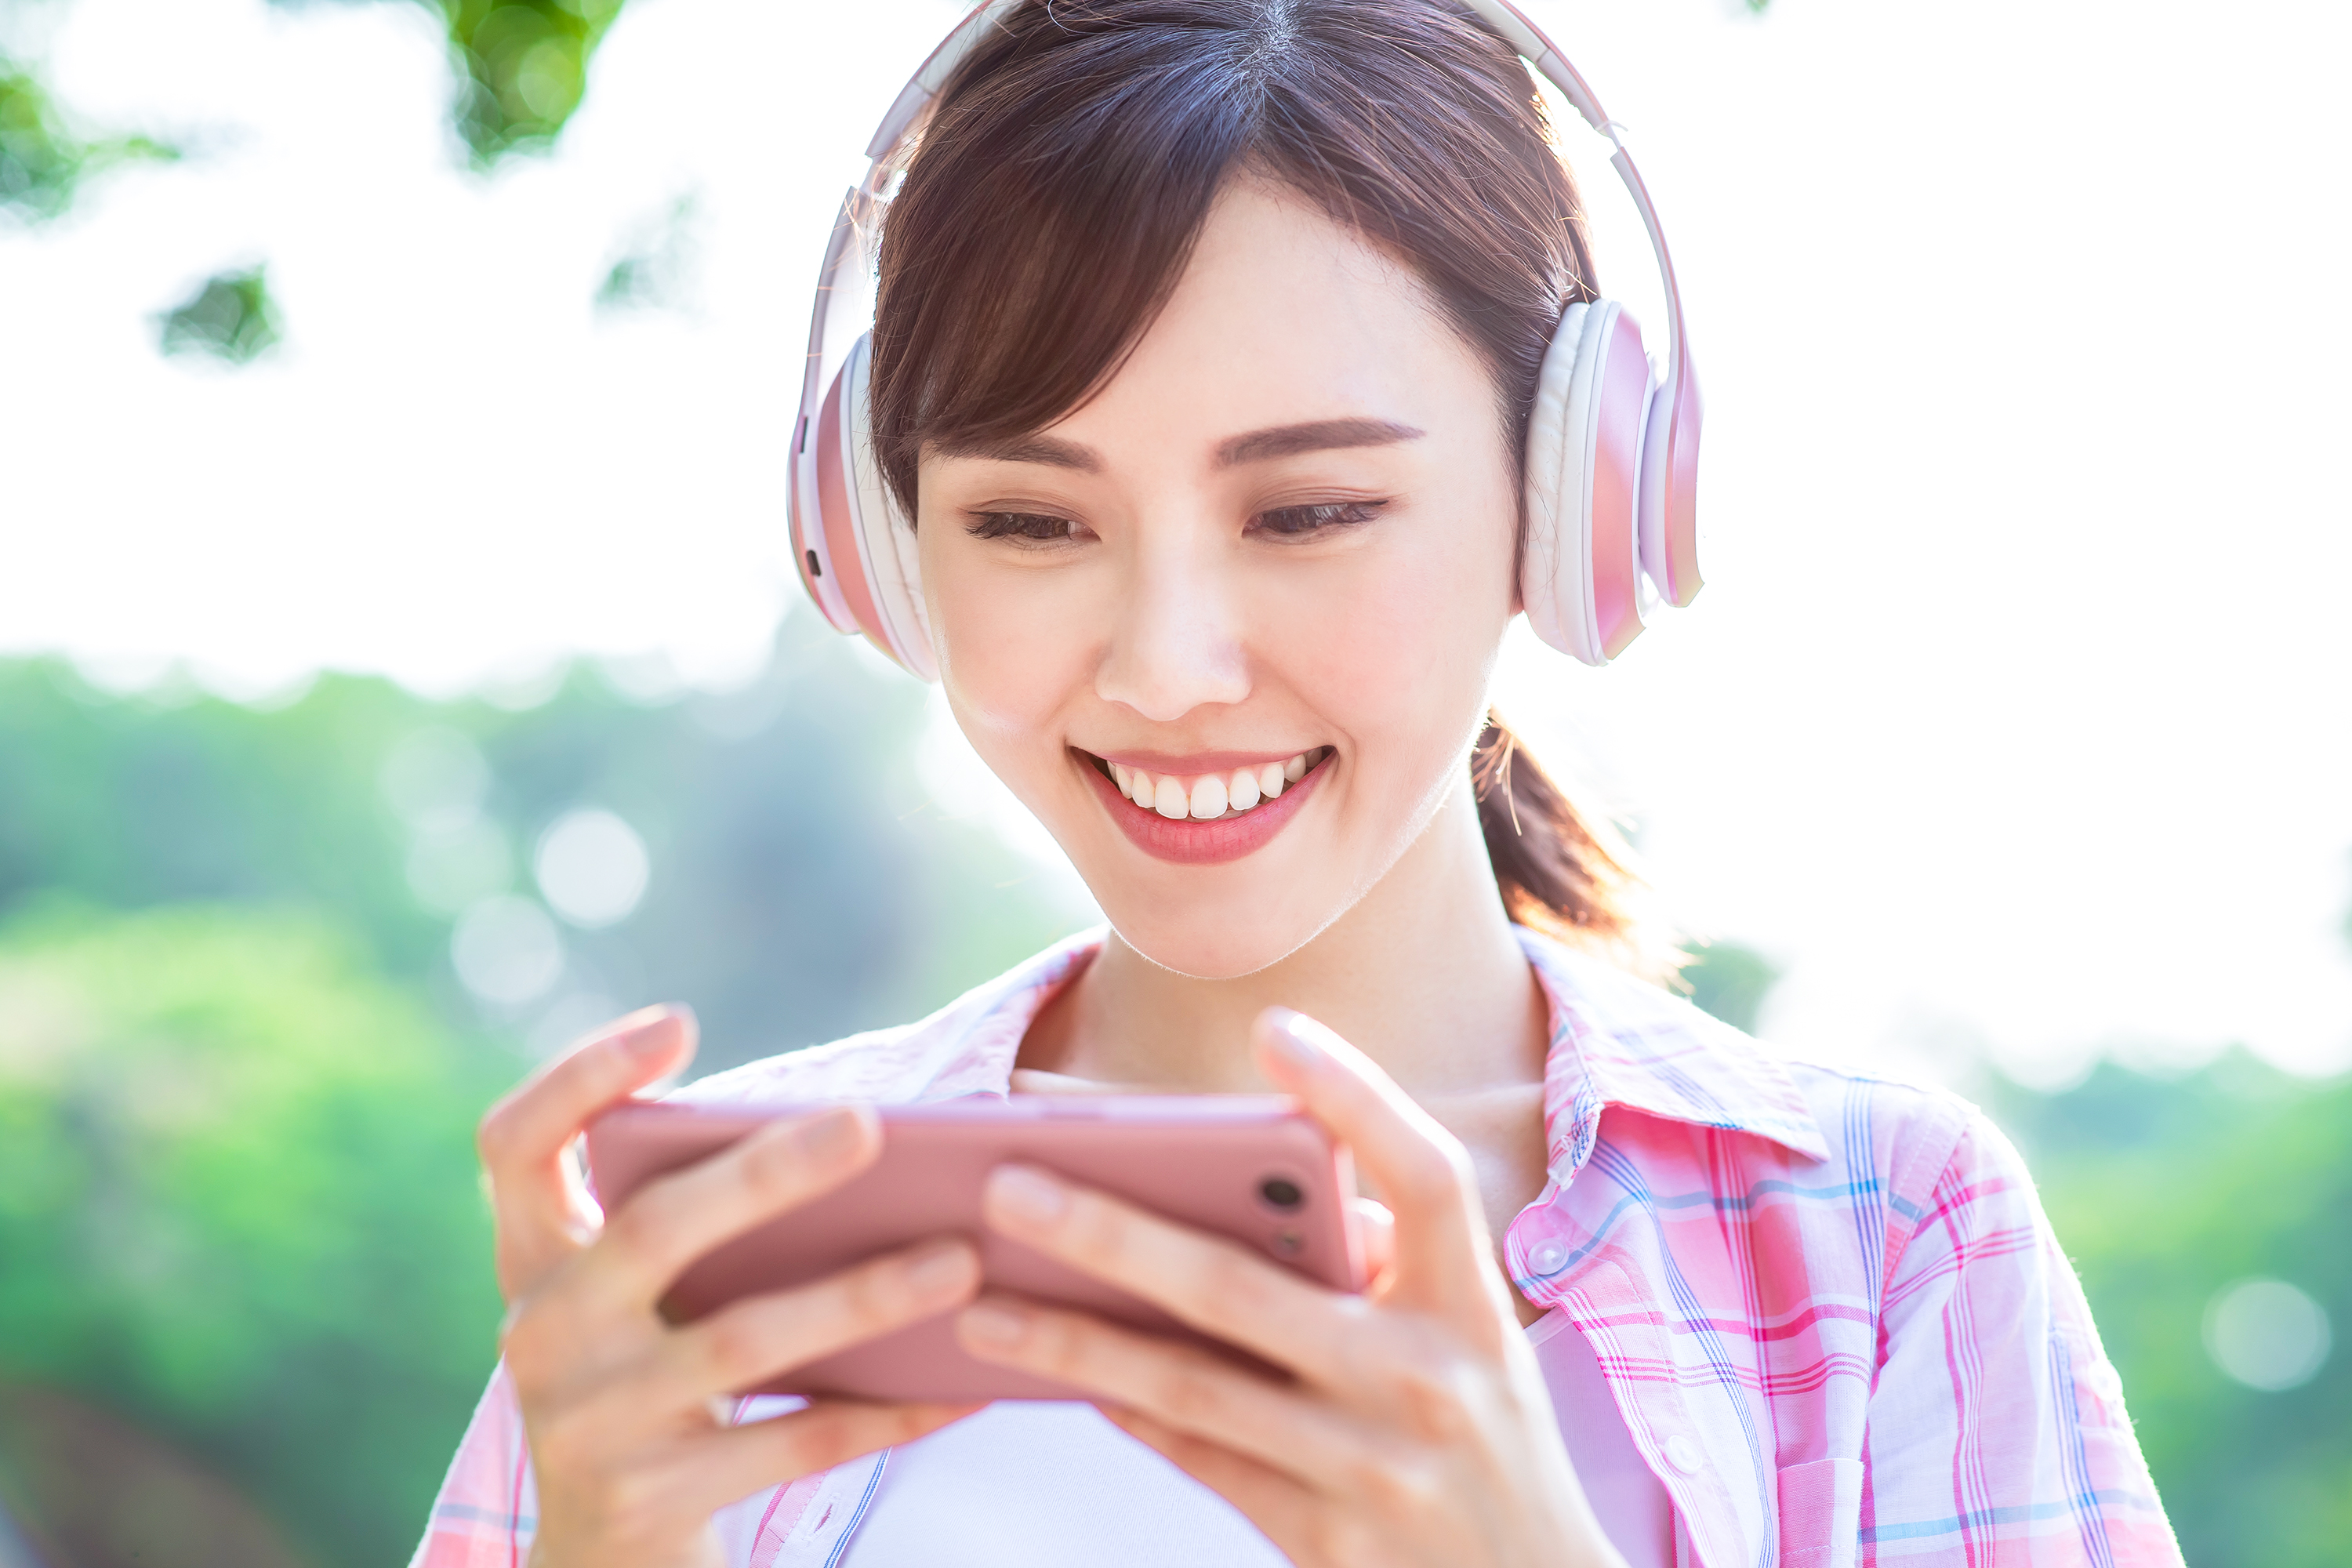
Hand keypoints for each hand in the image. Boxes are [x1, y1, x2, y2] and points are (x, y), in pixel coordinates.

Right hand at [476, 1005, 982, 1567]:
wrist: (605, 1563)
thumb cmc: (655, 1386)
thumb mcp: (643, 1303)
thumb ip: (700, 1223)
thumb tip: (865, 1131)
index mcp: (535, 1260)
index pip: (516, 1145)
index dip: (581, 1076)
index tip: (677, 1021)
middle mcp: (540, 1332)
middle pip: (652, 1230)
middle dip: (765, 1172)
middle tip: (870, 1122)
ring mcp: (588, 1420)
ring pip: (740, 1342)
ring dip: (860, 1296)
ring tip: (959, 1259)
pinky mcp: (647, 1498)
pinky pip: (792, 1442)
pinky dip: (886, 1411)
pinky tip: (966, 1387)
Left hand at [958, 1008, 1626, 1567]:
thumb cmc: (1482, 1438)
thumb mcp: (1472, 1340)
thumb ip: (1385, 1261)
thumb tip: (1251, 1186)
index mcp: (1473, 1305)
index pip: (1425, 1177)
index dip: (1357, 1096)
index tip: (1272, 1029)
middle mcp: (1429, 1379)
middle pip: (1244, 1286)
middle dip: (1112, 1229)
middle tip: (1007, 1181)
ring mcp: (1374, 1467)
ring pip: (1191, 1385)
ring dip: (1074, 1337)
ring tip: (981, 1302)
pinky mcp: (1328, 1541)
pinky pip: (1199, 1458)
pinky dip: (1124, 1409)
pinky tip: (1054, 1372)